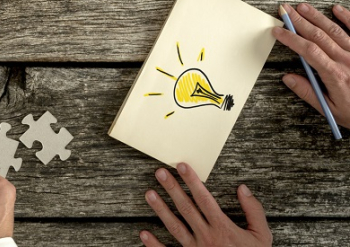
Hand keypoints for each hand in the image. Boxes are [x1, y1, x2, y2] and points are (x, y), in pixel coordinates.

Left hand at [141, 163, 271, 246]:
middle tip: (160, 172)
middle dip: (173, 189)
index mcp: (223, 228)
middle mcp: (207, 237)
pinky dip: (154, 245)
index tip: (182, 166)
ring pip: (175, 227)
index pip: (204, 199)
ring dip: (160, 210)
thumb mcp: (261, 236)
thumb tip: (243, 189)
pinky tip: (144, 233)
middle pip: (186, 209)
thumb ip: (253, 211)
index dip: (192, 181)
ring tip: (149, 194)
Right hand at [273, 3, 349, 128]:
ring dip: (317, 17)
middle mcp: (347, 60)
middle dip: (299, 21)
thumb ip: (308, 92)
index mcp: (335, 75)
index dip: (291, 38)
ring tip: (302, 7)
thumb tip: (288, 78)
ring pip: (334, 30)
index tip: (278, 31)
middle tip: (285, 10)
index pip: (308, 50)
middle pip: (318, 35)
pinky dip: (347, 17)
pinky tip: (336, 9)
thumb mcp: (330, 109)